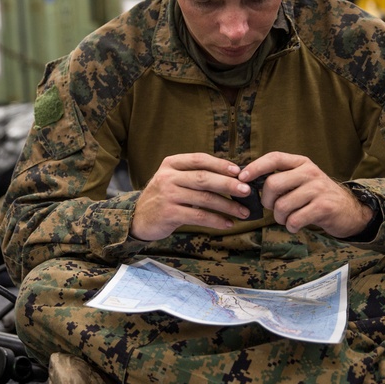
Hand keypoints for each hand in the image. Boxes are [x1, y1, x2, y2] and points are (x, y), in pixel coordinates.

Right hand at [130, 153, 252, 240]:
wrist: (137, 218)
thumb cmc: (163, 197)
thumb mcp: (172, 179)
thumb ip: (194, 175)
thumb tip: (231, 177)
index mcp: (171, 164)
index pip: (199, 159)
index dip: (220, 164)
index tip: (239, 171)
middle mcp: (168, 177)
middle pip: (204, 178)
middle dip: (228, 184)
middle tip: (247, 191)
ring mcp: (168, 195)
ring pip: (204, 198)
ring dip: (227, 206)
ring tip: (243, 212)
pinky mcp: (169, 213)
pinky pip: (199, 216)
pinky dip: (216, 220)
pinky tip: (227, 223)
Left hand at [240, 151, 373, 237]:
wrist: (350, 211)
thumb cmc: (317, 196)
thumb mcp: (302, 180)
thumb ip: (281, 178)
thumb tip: (247, 183)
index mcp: (301, 163)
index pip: (274, 158)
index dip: (255, 167)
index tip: (242, 178)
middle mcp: (310, 172)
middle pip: (273, 184)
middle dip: (267, 201)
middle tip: (273, 208)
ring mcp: (318, 189)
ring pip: (282, 205)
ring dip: (280, 218)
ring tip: (287, 218)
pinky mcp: (324, 207)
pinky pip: (294, 219)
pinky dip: (291, 226)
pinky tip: (296, 225)